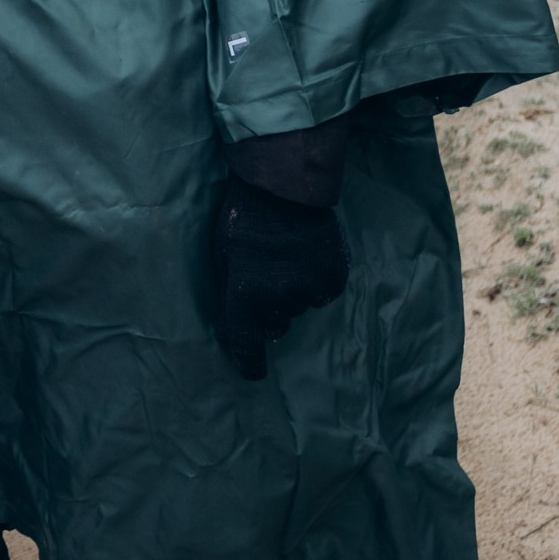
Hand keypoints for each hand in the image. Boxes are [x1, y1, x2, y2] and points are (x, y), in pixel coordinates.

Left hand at [207, 177, 349, 379]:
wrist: (283, 186)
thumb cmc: (243, 219)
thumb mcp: (224, 258)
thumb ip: (231, 296)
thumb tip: (237, 332)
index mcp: (246, 294)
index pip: (247, 343)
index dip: (249, 362)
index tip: (254, 373)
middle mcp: (280, 297)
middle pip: (276, 324)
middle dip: (270, 310)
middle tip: (267, 277)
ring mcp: (310, 287)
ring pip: (300, 307)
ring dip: (294, 292)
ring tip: (287, 259)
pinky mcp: (334, 277)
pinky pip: (323, 293)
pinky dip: (316, 280)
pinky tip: (306, 255)